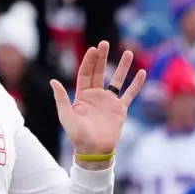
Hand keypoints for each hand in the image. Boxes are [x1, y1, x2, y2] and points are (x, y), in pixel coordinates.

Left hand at [51, 41, 144, 158]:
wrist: (94, 150)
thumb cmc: (78, 135)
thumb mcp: (66, 116)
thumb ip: (61, 98)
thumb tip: (53, 80)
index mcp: (83, 96)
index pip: (86, 73)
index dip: (89, 61)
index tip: (94, 49)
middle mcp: (97, 96)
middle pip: (100, 72)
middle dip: (103, 57)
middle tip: (105, 43)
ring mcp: (110, 102)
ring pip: (117, 80)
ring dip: (123, 66)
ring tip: (129, 52)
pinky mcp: (121, 109)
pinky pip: (130, 94)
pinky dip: (136, 84)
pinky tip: (141, 72)